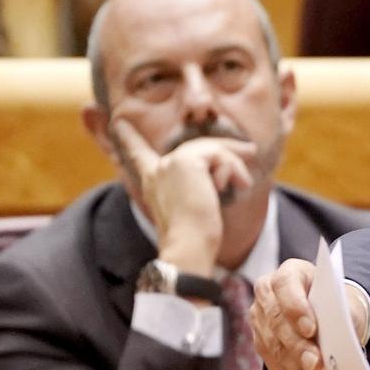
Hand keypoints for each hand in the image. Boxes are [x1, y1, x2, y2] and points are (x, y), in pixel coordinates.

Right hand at [111, 120, 255, 275]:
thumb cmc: (195, 237)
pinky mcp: (186, 162)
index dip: (129, 138)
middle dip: (226, 149)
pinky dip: (234, 168)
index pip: (137, 154)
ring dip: (234, 165)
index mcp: (152, 181)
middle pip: (196, 148)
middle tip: (251, 150)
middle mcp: (157, 169)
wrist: (189, 246)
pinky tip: (241, 185)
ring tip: (244, 183)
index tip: (118, 122)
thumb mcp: (195, 206)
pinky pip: (219, 154)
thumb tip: (222, 173)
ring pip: (211, 150)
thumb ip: (200, 184)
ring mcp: (169, 163)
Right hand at [250, 258, 367, 369]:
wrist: (329, 311)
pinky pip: (280, 364)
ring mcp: (261, 320)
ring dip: (302, 369)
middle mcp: (267, 294)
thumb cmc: (336, 303)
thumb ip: (341, 315)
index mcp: (289, 273)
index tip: (311, 328)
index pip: (285, 285)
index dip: (295, 307)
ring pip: (276, 347)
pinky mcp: (263, 343)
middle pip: (278, 321)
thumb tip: (343, 344)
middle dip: (299, 346)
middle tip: (317, 364)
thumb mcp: (344, 302)